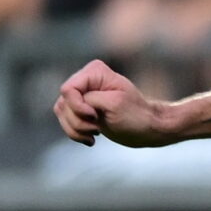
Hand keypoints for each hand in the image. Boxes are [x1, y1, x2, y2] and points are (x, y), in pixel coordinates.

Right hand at [54, 59, 174, 147]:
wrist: (148, 129)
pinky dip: (76, 133)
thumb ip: (88, 98)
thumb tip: (66, 98)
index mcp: (95, 72)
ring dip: (76, 129)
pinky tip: (92, 139)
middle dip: (78, 121)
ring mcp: (81, 95)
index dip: (78, 107)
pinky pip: (65, 120)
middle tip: (97, 128)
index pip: (68, 90)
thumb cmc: (137, 116)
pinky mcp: (80, 109)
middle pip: (63, 103)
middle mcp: (85, 79)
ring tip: (95, 134)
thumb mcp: (114, 104)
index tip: (95, 116)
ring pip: (61, 113)